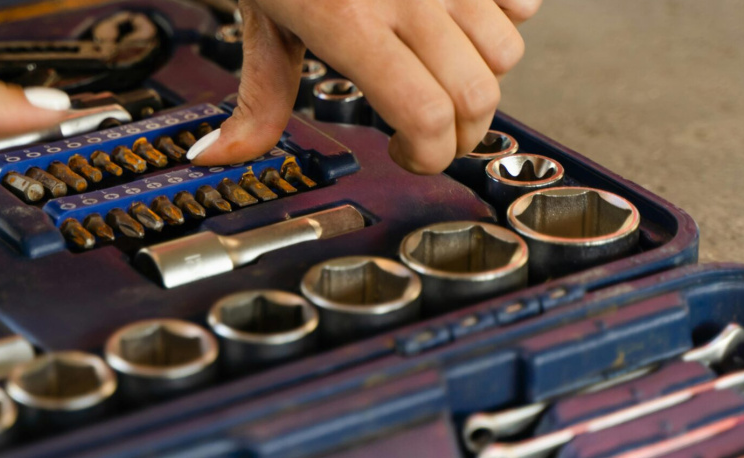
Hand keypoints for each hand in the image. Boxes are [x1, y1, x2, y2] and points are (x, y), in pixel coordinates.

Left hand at [186, 0, 540, 173]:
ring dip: (481, 78)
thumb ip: (258, 97)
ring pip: (506, 51)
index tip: (409, 156)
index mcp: (351, 23)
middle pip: (478, 96)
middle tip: (430, 133)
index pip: (427, 116)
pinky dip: (501, 23)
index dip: (430, 156)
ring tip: (442, 77)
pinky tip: (460, 27)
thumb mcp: (262, 23)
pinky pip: (522, 1)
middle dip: (460, 134)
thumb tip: (220, 154)